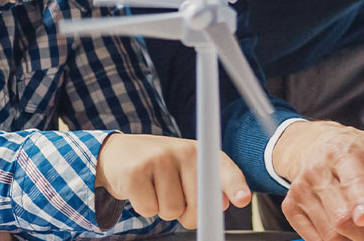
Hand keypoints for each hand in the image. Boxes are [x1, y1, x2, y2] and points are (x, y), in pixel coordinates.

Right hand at [96, 133, 250, 228]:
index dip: (235, 185)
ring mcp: (158, 158)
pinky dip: (144, 208)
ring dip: (162, 209)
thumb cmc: (161, 167)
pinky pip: (148, 209)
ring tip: (155, 189)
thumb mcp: (188, 171)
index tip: (243, 199)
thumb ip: (209, 187)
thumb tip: (222, 204)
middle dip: (186, 213)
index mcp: (202, 153)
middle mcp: (183, 150)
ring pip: (171, 211)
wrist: (119, 154)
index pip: (224, 169)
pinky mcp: (135, 171)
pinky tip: (141, 189)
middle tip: (174, 195)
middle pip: (197, 205)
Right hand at [272, 121, 363, 240]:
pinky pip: (315, 240)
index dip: (359, 203)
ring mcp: (300, 190)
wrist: (318, 144)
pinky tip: (344, 229)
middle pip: (341, 219)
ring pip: (329, 235)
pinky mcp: (290, 207)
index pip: (351, 182)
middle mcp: (317, 171)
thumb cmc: (357, 153)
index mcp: (345, 154)